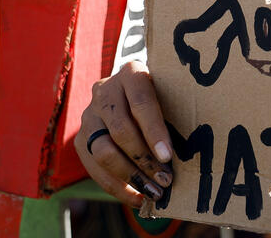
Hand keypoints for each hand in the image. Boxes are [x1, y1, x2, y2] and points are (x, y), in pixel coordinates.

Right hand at [75, 60, 174, 208]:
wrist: (130, 93)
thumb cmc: (161, 96)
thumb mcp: (169, 94)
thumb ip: (173, 114)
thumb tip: (190, 154)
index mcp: (131, 73)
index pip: (141, 102)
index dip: (154, 131)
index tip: (168, 157)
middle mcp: (104, 90)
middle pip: (121, 130)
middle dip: (144, 160)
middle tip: (165, 181)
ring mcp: (89, 114)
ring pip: (103, 151)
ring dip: (130, 177)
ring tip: (154, 193)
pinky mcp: (80, 138)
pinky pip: (94, 168)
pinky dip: (116, 187)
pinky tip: (137, 198)